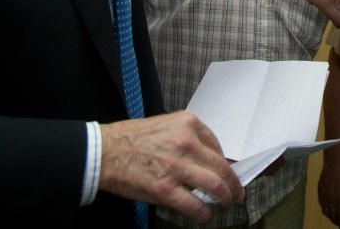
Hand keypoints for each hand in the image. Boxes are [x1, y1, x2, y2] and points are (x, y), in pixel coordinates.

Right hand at [99, 111, 243, 221]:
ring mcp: (177, 166)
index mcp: (187, 123)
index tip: (227, 172)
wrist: (103, 152)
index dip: (225, 163)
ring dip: (225, 197)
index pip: (217, 146)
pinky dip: (204, 212)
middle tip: (236, 192)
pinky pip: (194, 204)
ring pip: (215, 185)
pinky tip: (205, 215)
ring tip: (225, 203)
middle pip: (221, 166)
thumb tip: (207, 159)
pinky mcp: (165, 189)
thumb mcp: (165, 125)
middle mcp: (186, 142)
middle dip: (233, 183)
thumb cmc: (130, 138)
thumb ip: (187, 137)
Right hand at [318, 152, 339, 226]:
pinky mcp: (320, 191)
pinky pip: (322, 204)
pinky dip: (326, 209)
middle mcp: (331, 200)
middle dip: (338, 221)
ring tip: (336, 218)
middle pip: (333, 216)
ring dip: (331, 216)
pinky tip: (329, 208)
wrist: (335, 161)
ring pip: (326, 212)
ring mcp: (324, 196)